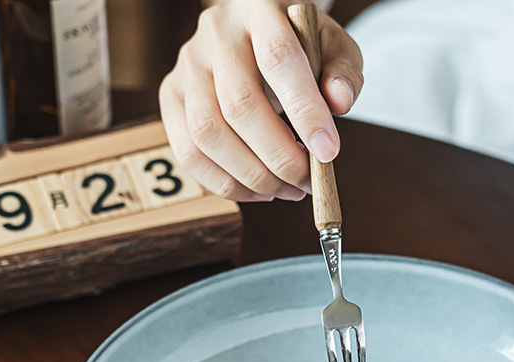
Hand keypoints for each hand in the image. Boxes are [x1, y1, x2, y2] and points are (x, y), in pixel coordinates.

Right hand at [159, 0, 362, 201]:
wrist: (253, 31)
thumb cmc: (298, 44)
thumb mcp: (331, 46)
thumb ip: (343, 72)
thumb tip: (339, 101)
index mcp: (259, 10)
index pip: (278, 59)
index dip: (304, 111)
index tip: (328, 152)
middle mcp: (216, 35)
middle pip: (239, 106)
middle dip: (280, 157)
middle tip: (309, 182)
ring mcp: (187, 66)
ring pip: (208, 134)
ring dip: (253, 176)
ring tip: (287, 190)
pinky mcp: (170, 97)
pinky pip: (189, 154)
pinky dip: (226, 184)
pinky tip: (260, 191)